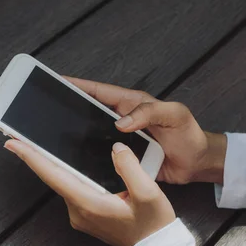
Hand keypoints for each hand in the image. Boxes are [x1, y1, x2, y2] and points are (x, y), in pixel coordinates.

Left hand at [4, 140, 175, 245]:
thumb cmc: (153, 224)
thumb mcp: (148, 193)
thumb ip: (129, 167)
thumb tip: (116, 148)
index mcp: (88, 203)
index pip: (53, 175)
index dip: (31, 157)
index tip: (12, 144)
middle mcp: (78, 210)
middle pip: (54, 177)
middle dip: (37, 156)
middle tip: (21, 135)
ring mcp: (80, 215)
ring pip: (63, 183)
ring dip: (53, 164)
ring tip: (42, 142)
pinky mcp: (86, 216)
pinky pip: (72, 190)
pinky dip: (67, 174)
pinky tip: (68, 161)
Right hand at [66, 77, 226, 184]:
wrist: (197, 164)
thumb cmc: (189, 135)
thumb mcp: (174, 115)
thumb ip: (149, 113)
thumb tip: (120, 123)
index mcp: (131, 103)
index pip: (99, 91)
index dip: (78, 86)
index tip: (56, 81)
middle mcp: (122, 120)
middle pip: (89, 113)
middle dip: (69, 111)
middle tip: (47, 112)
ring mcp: (121, 140)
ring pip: (93, 136)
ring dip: (77, 138)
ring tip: (54, 139)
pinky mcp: (123, 159)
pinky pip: (102, 157)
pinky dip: (90, 159)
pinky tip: (76, 164)